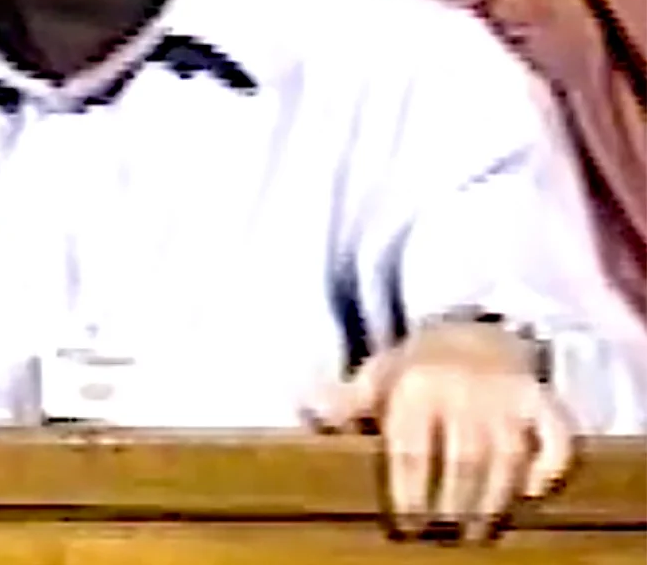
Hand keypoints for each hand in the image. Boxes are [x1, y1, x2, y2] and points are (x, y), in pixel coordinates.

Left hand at [304, 321, 573, 541]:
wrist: (473, 327)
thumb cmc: (419, 366)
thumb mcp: (378, 375)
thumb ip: (346, 399)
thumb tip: (307, 408)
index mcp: (415, 385)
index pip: (411, 452)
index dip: (409, 496)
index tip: (408, 528)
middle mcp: (461, 389)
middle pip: (461, 463)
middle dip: (452, 507)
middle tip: (445, 536)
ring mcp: (504, 394)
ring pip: (505, 458)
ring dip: (492, 501)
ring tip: (477, 530)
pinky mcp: (539, 398)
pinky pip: (556, 435)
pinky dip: (550, 464)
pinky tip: (532, 493)